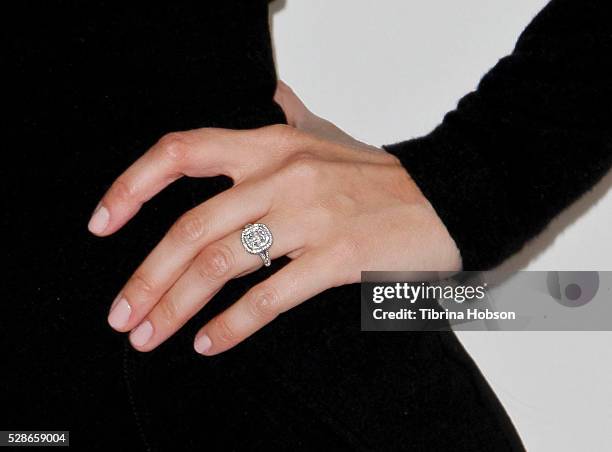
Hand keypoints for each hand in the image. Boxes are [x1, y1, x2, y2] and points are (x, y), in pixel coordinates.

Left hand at [88, 81, 460, 354]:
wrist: (448, 196)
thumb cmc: (380, 177)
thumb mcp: (326, 140)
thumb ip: (292, 119)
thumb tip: (273, 93)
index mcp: (271, 143)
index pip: (181, 152)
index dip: (133, 186)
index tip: (103, 223)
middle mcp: (282, 174)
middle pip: (190, 227)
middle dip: (146, 277)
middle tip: (122, 313)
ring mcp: (309, 215)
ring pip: (220, 264)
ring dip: (176, 306)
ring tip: (150, 334)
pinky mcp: (337, 255)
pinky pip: (268, 296)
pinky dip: (232, 326)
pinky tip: (209, 343)